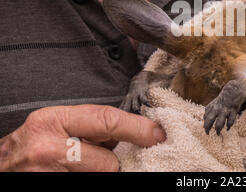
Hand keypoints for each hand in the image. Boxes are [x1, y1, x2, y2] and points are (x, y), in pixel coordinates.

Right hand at [0, 105, 165, 171]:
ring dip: (99, 173)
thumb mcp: (54, 127)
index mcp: (52, 121)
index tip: (157, 134)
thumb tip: (130, 133)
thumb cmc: (29, 147)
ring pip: (101, 176)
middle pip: (108, 160)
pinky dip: (90, 179)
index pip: (107, 119)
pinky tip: (74, 173)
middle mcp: (48, 148)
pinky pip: (88, 183)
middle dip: (112, 163)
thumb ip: (88, 127)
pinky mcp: (52, 188)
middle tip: (108, 161)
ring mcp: (48, 174)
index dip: (138, 128)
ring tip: (78, 168)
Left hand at [204, 81, 244, 134]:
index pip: (206, 117)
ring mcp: (225, 110)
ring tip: (217, 133)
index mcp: (212, 107)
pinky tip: (228, 128)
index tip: (205, 130)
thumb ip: (209, 109)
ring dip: (218, 129)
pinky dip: (229, 125)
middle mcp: (217, 109)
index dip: (205, 124)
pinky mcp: (233, 111)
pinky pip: (230, 120)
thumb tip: (203, 118)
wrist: (233, 91)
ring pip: (219, 122)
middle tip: (207, 133)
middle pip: (209, 120)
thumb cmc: (223, 99)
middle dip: (207, 128)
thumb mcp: (214, 103)